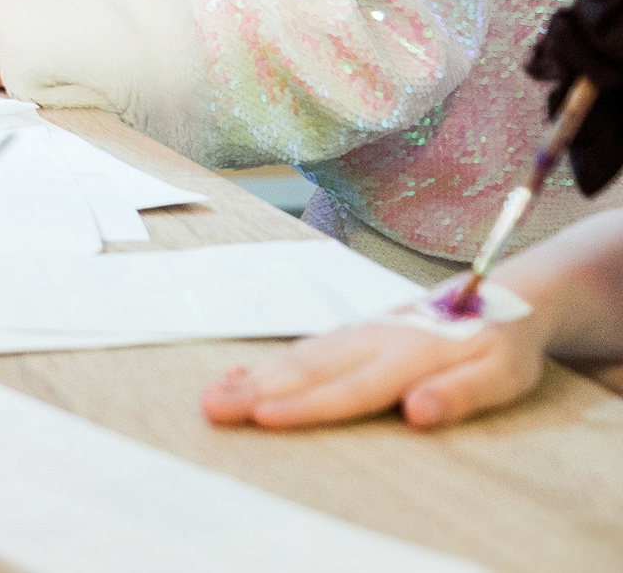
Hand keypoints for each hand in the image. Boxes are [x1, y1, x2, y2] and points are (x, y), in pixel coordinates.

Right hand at [201, 313, 550, 429]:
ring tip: (212, 393)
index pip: (349, 387)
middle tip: (210, 407)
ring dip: (252, 376)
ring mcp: (358, 332)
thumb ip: (459, 394)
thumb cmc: (503, 345)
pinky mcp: (353, 332)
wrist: (503, 296)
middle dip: (255, 390)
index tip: (262, 417)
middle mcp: (372, 339)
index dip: (305, 405)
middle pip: (307, 369)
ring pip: (298, 357)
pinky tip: (242, 374)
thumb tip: (415, 412)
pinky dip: (267, 362)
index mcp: (407, 353)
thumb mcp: (501, 376)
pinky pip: (303, 348)